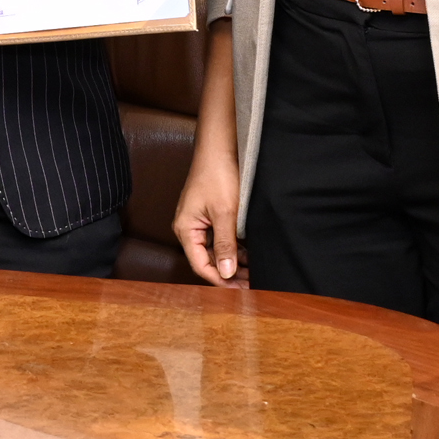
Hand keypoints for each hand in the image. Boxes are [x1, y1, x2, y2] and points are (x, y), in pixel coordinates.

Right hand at [174, 144, 242, 284]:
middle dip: (228, 273)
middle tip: (250, 284)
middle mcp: (189, 228)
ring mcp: (199, 221)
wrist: (219, 148)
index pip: (200, 265)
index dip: (220, 280)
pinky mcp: (210, 215)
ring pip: (215, 250)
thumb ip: (226, 245)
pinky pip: (219, 238)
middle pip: (208, 260)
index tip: (240, 290)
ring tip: (253, 272)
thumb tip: (226, 272)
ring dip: (232, 261)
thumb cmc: (217, 175)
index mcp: (185, 229)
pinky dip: (234, 248)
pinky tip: (249, 255)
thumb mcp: (225, 213)